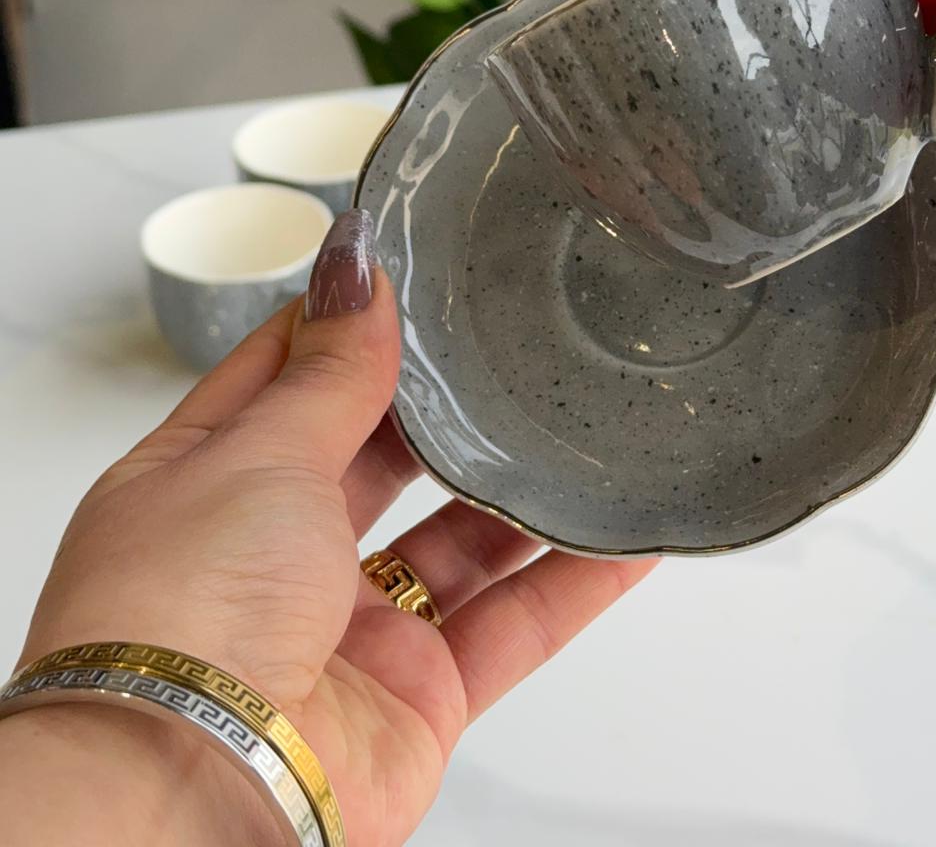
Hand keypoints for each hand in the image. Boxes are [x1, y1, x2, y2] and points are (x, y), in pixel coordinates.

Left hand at [6, 209, 655, 845]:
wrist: (197, 793)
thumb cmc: (183, 618)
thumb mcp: (260, 456)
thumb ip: (329, 370)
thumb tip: (353, 269)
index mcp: (210, 481)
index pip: (288, 377)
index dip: (349, 327)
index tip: (414, 277)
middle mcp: (277, 552)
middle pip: (380, 457)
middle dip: (443, 409)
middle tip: (508, 348)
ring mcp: (350, 624)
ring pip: (459, 539)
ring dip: (521, 494)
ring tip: (582, 429)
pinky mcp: (416, 691)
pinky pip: (512, 624)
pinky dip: (573, 583)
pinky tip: (624, 537)